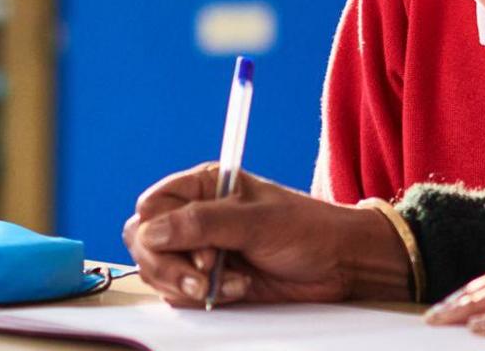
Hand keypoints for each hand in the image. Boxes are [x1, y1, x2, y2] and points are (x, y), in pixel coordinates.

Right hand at [120, 164, 411, 307]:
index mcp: (203, 186)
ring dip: (190, 285)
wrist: (339, 264)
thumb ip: (202, 225)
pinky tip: (239, 288)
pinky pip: (181, 295)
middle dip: (170, 266)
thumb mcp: (256, 222)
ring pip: (158, 273)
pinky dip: (204, 298)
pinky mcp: (209, 279)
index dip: (162, 231)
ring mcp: (199, 250)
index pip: (151, 207)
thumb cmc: (307, 229)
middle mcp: (195, 216)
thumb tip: (149, 232)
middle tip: (204, 276)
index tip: (198, 248)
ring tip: (233, 282)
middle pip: (145, 243)